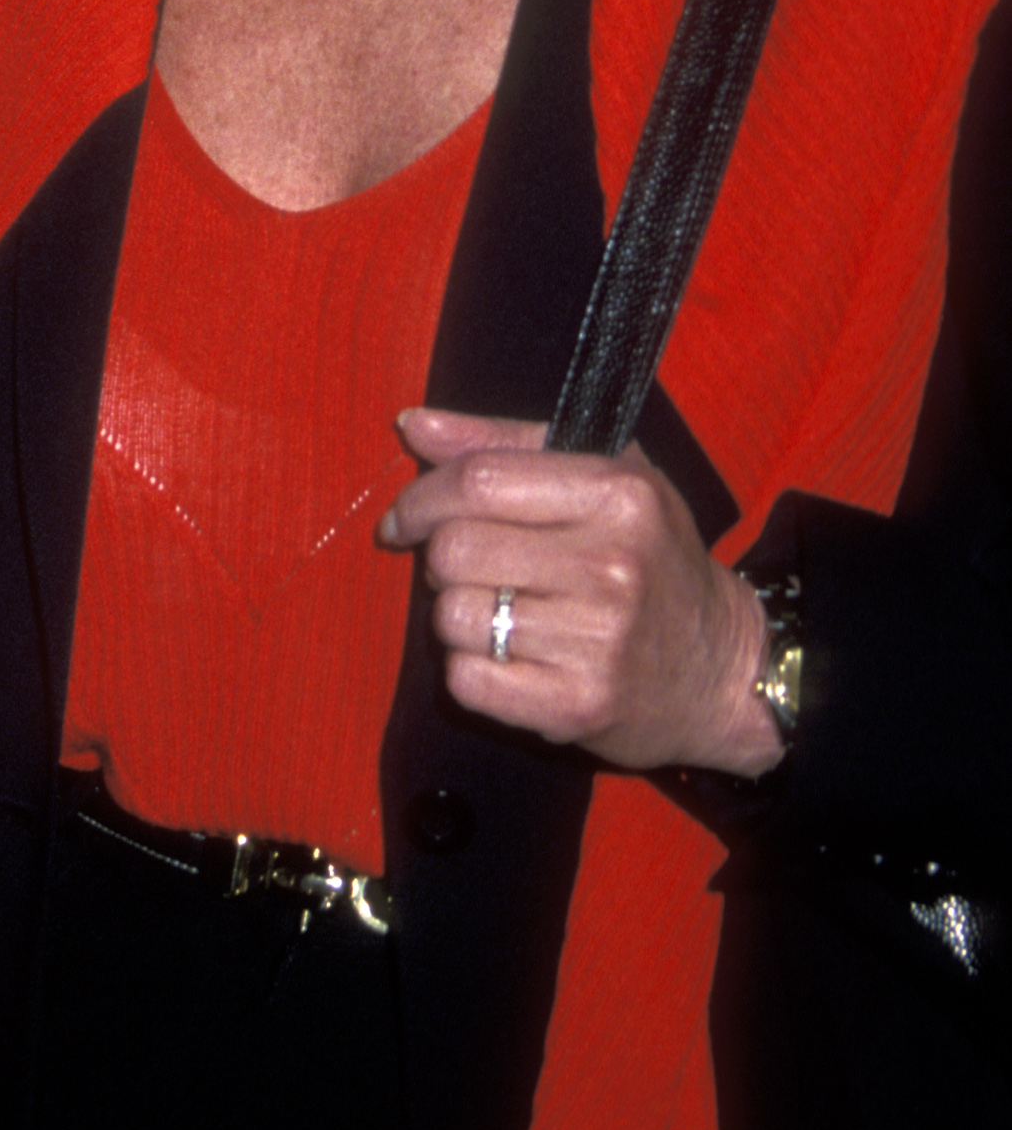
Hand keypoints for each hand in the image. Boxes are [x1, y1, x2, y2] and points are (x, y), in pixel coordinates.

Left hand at [376, 406, 783, 778]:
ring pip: (453, 616)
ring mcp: (598, 641)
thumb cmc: (651, 558)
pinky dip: (469, 669)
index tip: (404, 517)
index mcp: (617, 494)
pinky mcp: (579, 706)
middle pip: (454, 549)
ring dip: (457, 615)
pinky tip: (507, 658)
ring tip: (500, 614)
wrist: (725, 670)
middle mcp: (611, 565)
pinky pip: (467, 680)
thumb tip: (411, 423)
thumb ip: (500, 442)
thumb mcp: (603, 476)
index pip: (477, 481)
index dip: (421, 496)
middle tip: (467, 569)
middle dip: (439, 558)